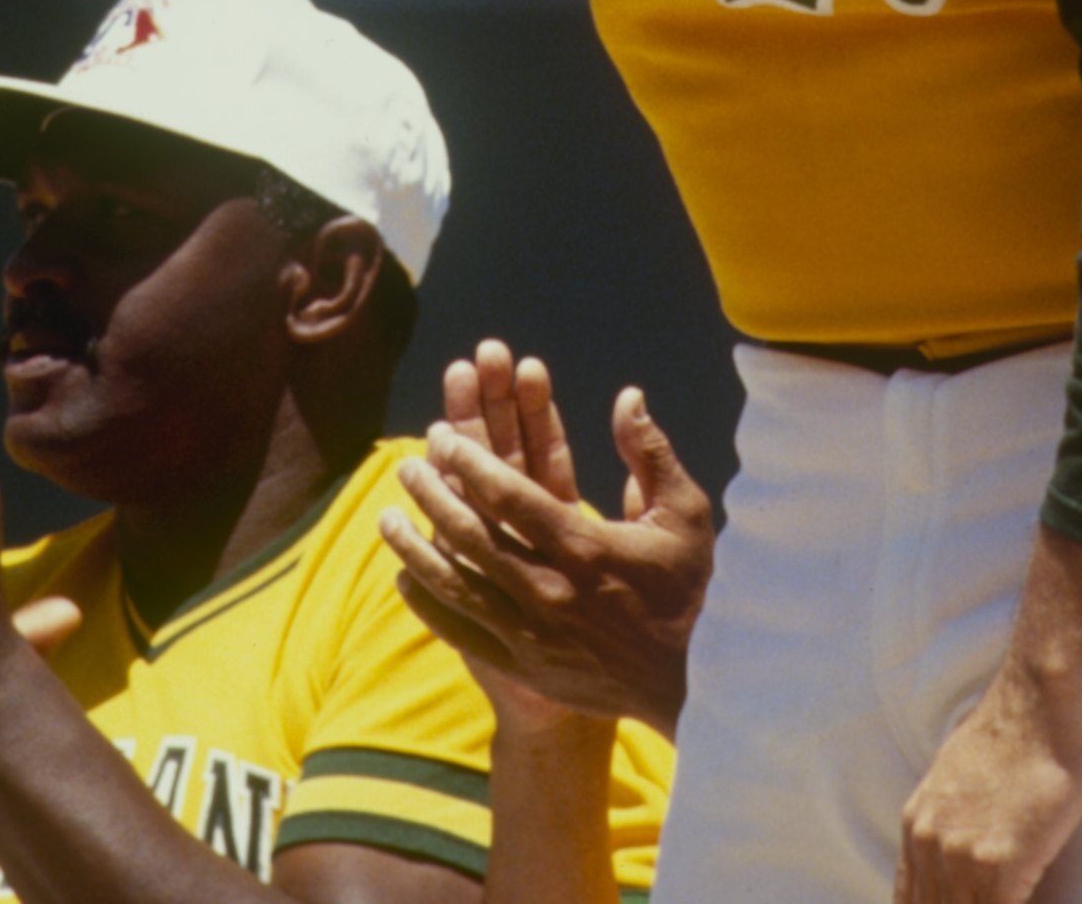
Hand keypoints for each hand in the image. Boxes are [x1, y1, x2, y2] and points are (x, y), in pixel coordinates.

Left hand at [378, 344, 710, 734]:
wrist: (696, 685)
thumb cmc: (690, 590)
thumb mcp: (684, 514)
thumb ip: (650, 453)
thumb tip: (628, 396)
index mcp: (586, 549)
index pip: (511, 497)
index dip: (469, 463)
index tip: (440, 437)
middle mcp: (552, 592)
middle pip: (473, 536)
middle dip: (433, 495)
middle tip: (406, 467)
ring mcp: (533, 635)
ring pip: (456, 585)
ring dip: (416, 548)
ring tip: (385, 518)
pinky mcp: (526, 667)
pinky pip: (462, 631)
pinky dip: (428, 603)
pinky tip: (405, 577)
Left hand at [895, 664, 1081, 903]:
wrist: (1042, 703)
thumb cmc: (1017, 732)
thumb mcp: (961, 774)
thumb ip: (955, 818)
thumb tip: (969, 837)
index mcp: (917, 825)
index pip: (909, 902)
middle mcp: (928, 845)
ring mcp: (961, 858)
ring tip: (1002, 903)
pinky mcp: (999, 866)